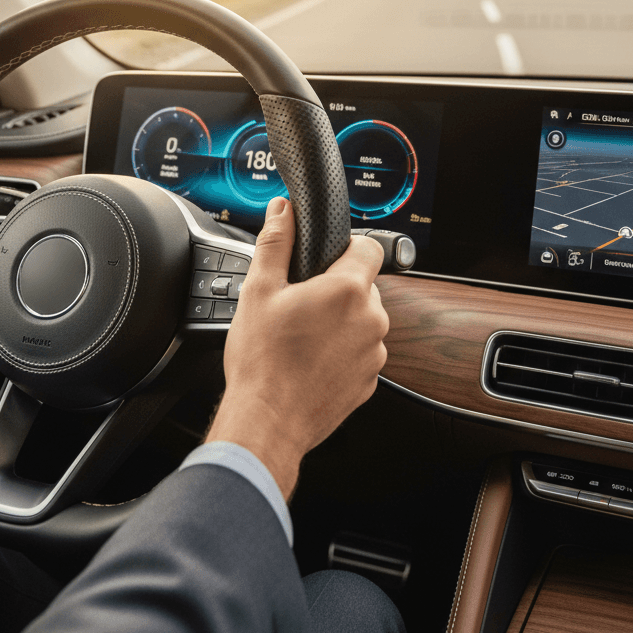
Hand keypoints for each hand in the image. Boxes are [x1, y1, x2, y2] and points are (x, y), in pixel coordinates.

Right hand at [205, 196, 388, 498]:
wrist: (267, 421)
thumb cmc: (262, 360)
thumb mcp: (258, 290)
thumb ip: (275, 242)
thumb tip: (282, 210)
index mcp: (348, 290)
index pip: (369, 247)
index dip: (345, 248)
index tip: (323, 261)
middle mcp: (371, 320)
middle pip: (363, 285)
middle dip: (335, 289)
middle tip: (298, 304)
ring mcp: (374, 354)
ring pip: (362, 320)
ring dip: (339, 321)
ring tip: (301, 337)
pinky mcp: (370, 382)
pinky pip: (360, 352)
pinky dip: (341, 351)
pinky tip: (309, 360)